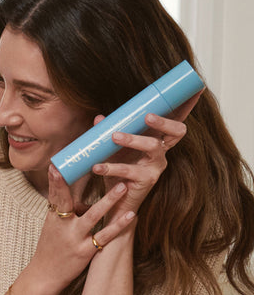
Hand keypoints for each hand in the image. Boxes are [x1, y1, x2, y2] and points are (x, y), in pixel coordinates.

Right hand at [37, 167, 134, 287]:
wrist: (44, 278)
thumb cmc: (50, 251)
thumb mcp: (53, 229)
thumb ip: (67, 214)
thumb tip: (84, 201)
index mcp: (54, 219)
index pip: (54, 196)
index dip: (56, 181)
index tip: (56, 165)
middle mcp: (62, 227)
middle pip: (68, 202)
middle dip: (75, 184)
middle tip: (90, 168)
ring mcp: (74, 239)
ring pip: (93, 216)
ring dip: (109, 201)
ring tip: (123, 186)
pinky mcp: (85, 252)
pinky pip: (105, 236)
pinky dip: (118, 225)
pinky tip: (130, 215)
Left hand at [90, 91, 200, 217]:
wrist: (114, 204)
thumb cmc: (117, 174)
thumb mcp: (113, 152)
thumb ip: (107, 135)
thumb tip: (100, 118)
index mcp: (157, 142)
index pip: (175, 123)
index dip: (187, 108)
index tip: (196, 90)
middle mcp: (161, 153)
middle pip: (175, 132)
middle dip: (165, 121)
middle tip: (147, 116)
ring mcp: (156, 167)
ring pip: (152, 146)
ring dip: (133, 139)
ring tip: (114, 136)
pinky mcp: (146, 181)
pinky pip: (130, 171)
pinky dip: (112, 167)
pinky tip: (98, 167)